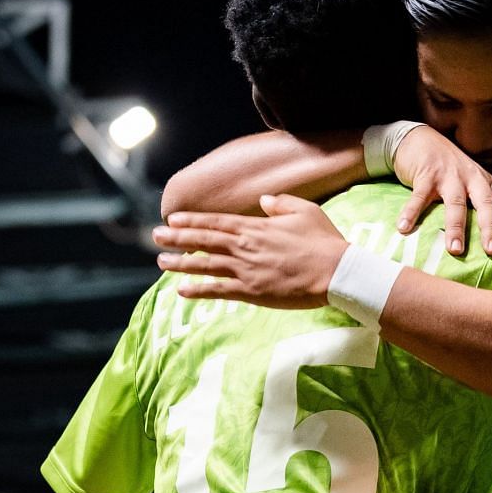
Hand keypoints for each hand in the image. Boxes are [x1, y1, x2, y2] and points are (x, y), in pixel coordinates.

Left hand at [152, 194, 347, 308]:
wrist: (335, 272)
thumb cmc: (324, 241)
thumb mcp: (305, 211)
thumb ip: (280, 204)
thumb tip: (263, 200)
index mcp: (256, 227)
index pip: (216, 222)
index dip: (192, 220)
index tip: (172, 218)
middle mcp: (245, 247)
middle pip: (204, 241)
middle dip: (177, 238)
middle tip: (155, 236)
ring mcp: (247, 270)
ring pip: (205, 265)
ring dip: (180, 264)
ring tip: (160, 262)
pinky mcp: (252, 292)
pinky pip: (219, 291)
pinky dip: (199, 291)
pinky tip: (181, 291)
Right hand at [390, 125, 491, 256]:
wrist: (421, 139)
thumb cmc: (449, 169)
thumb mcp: (471, 182)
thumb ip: (480, 204)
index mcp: (486, 182)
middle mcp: (472, 178)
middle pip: (486, 204)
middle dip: (490, 228)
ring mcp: (449, 176)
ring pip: (456, 204)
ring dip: (455, 227)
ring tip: (455, 250)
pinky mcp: (426, 174)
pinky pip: (419, 197)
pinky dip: (411, 213)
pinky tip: (404, 229)